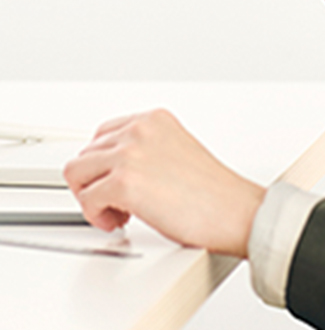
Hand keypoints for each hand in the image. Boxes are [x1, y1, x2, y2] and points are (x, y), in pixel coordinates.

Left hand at [63, 109, 265, 256]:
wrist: (232, 210)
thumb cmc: (211, 191)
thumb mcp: (175, 150)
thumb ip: (145, 149)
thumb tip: (113, 168)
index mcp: (154, 119)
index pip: (103, 133)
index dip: (104, 163)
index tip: (113, 180)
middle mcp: (140, 129)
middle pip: (86, 153)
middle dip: (95, 181)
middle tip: (115, 202)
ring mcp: (130, 154)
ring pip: (77, 173)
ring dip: (91, 196)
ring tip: (117, 211)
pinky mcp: (124, 182)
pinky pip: (86, 199)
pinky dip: (96, 215)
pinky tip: (119, 220)